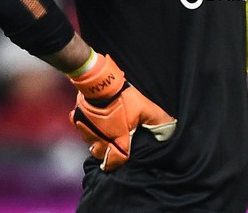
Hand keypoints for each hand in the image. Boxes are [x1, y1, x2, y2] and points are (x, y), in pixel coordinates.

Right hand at [69, 54, 176, 170]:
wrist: (101, 83)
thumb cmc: (124, 98)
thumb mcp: (146, 109)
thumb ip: (158, 121)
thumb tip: (170, 130)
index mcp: (116, 140)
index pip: (114, 161)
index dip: (116, 163)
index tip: (119, 159)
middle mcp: (99, 139)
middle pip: (99, 153)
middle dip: (105, 152)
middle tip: (112, 144)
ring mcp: (86, 129)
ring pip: (88, 140)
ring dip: (94, 138)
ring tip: (102, 131)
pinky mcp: (77, 118)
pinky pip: (77, 125)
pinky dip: (83, 124)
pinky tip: (90, 119)